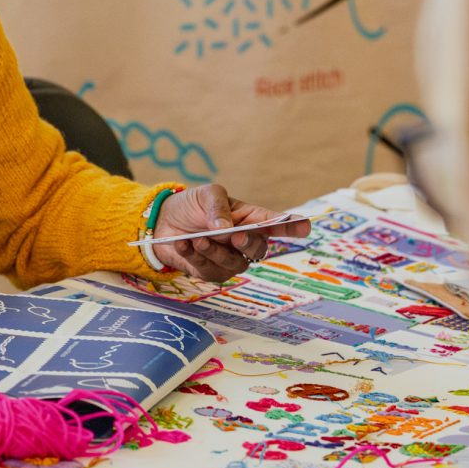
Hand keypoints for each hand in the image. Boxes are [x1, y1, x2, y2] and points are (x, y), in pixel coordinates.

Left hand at [152, 184, 311, 283]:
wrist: (162, 222)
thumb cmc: (191, 206)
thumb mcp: (206, 195)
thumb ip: (218, 206)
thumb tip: (225, 227)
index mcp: (251, 219)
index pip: (276, 223)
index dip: (292, 226)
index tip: (305, 226)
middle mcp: (244, 242)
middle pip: (258, 249)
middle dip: (247, 244)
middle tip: (233, 235)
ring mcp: (229, 259)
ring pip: (232, 264)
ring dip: (214, 251)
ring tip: (197, 238)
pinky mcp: (210, 272)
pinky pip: (208, 271)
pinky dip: (194, 256)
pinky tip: (182, 244)